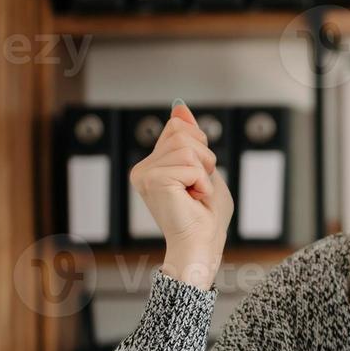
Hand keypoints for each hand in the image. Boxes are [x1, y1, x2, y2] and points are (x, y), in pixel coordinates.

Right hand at [129, 100, 233, 289]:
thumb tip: (179, 106)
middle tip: (198, 187)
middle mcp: (143, 168)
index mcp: (152, 164)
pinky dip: (202, 182)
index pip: (178, 127)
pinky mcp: (154, 181)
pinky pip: (191, 165)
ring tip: (196, 193)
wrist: (203, 244)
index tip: (198, 174)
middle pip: (182, 132)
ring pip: (187, 148)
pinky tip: (194, 199)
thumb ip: (191, 137)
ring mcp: (145, 174)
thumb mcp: (204, 167)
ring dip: (204, 172)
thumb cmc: (206, 216)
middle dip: (204, 158)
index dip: (200, 147)